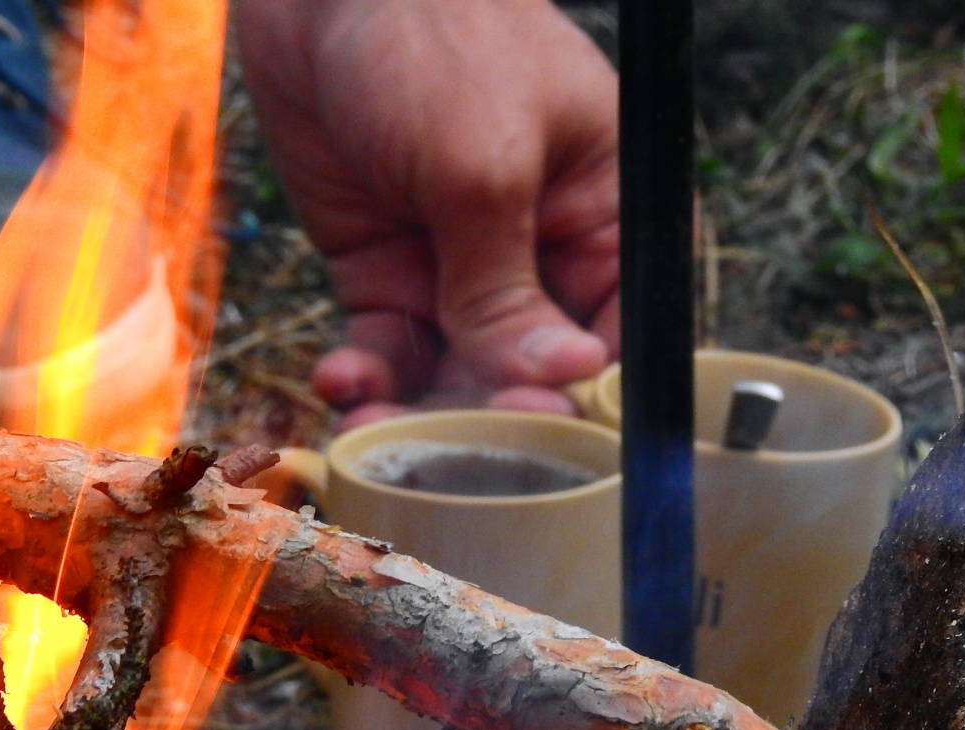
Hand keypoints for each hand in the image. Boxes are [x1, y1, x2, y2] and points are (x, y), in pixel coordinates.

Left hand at [235, 0, 618, 429]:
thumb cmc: (441, 32)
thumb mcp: (484, 163)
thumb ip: (507, 285)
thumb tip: (560, 381)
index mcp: (611, 218)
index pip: (622, 339)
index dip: (586, 400)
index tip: (543, 445)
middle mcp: (545, 257)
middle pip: (534, 376)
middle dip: (491, 419)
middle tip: (446, 452)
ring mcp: (464, 269)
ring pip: (457, 377)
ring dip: (420, 413)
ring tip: (377, 426)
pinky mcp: (389, 272)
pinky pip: (390, 351)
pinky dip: (368, 376)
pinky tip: (342, 380)